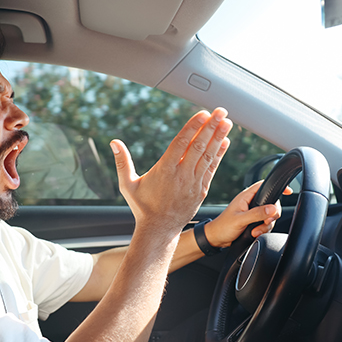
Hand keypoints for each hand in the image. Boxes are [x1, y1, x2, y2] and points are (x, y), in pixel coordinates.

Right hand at [110, 108, 232, 234]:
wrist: (159, 230)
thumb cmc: (142, 207)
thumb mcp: (127, 185)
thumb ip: (122, 162)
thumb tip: (114, 142)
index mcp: (164, 171)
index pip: (181, 143)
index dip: (193, 127)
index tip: (202, 114)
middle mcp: (181, 175)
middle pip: (199, 146)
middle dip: (211, 127)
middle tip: (221, 111)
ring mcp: (193, 183)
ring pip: (208, 156)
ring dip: (218, 138)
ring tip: (227, 122)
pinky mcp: (201, 191)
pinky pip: (212, 169)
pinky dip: (219, 154)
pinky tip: (225, 142)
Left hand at [204, 180, 291, 246]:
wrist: (216, 239)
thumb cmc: (223, 227)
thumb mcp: (240, 220)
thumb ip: (256, 214)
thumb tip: (272, 209)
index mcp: (246, 197)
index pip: (264, 185)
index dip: (276, 187)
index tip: (289, 191)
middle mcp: (250, 203)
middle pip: (271, 203)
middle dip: (272, 215)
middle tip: (265, 222)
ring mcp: (252, 212)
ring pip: (270, 216)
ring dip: (266, 225)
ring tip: (255, 231)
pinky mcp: (253, 221)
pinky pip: (265, 224)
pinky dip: (263, 229)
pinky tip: (255, 233)